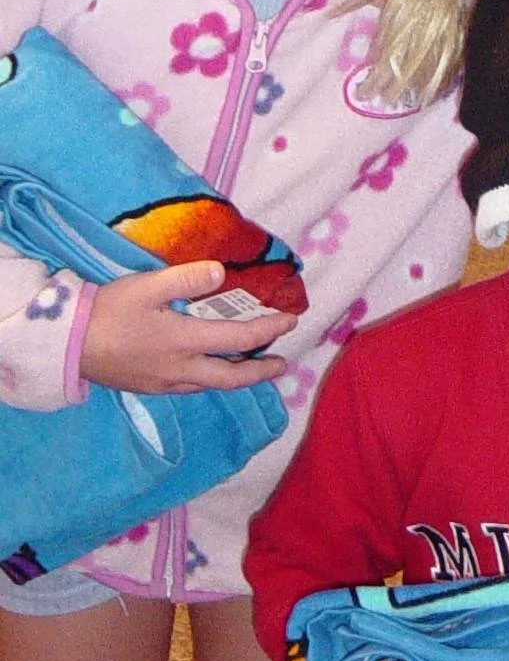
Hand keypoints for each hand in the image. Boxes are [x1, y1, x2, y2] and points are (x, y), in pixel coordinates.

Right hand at [80, 260, 295, 390]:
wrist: (66, 345)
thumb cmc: (107, 311)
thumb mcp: (147, 286)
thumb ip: (186, 278)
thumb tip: (222, 273)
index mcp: (184, 342)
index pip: (239, 339)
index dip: (269, 330)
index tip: (291, 321)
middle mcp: (180, 369)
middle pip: (231, 377)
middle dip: (260, 371)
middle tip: (281, 365)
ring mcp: (164, 382)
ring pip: (210, 384)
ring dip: (236, 376)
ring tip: (250, 366)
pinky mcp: (149, 387)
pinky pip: (190, 386)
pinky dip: (210, 378)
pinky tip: (208, 368)